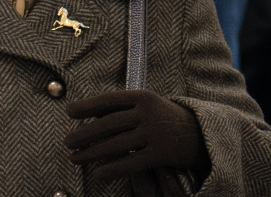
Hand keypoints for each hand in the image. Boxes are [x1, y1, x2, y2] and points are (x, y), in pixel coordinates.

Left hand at [64, 90, 205, 192]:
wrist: (203, 135)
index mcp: (144, 97)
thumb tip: (91, 114)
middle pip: (108, 124)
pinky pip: (130, 164)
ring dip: (91, 153)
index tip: (69, 112)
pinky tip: (97, 174)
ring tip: (74, 158)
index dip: (87, 106)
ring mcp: (155, 133)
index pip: (110, 100)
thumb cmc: (168, 120)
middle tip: (66, 142)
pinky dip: (111, 170)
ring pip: (115, 144)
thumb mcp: (151, 106)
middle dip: (84, 134)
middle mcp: (148, 113)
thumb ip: (126, 108)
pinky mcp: (160, 153)